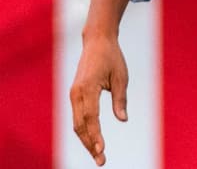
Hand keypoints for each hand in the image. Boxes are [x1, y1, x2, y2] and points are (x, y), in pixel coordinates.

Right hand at [69, 33, 128, 165]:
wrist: (97, 40)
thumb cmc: (111, 57)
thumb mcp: (120, 77)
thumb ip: (120, 99)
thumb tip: (123, 120)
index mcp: (87, 87)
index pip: (91, 117)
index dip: (96, 135)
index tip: (101, 150)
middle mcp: (76, 92)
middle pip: (80, 125)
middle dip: (90, 144)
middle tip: (101, 161)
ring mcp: (73, 93)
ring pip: (77, 123)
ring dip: (86, 140)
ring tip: (98, 155)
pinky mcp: (75, 94)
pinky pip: (77, 117)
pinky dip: (84, 131)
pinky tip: (93, 141)